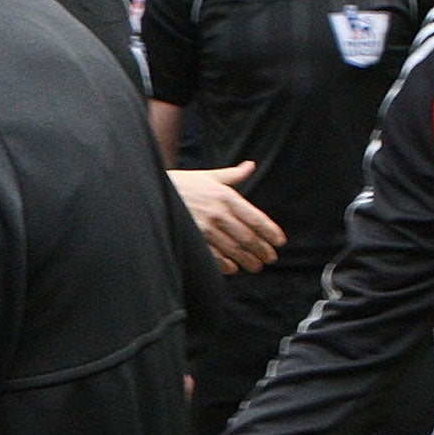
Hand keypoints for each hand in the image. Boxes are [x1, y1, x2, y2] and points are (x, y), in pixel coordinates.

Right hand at [169, 162, 285, 274]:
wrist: (153, 192)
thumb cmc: (182, 184)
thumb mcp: (208, 176)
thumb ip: (232, 175)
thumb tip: (250, 166)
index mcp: (226, 196)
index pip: (255, 218)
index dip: (270, 232)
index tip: (279, 242)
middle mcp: (219, 213)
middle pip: (248, 237)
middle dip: (262, 250)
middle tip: (270, 258)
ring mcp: (206, 229)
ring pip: (235, 250)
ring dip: (248, 260)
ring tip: (255, 266)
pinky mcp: (194, 241)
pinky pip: (215, 257)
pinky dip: (226, 265)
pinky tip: (233, 268)